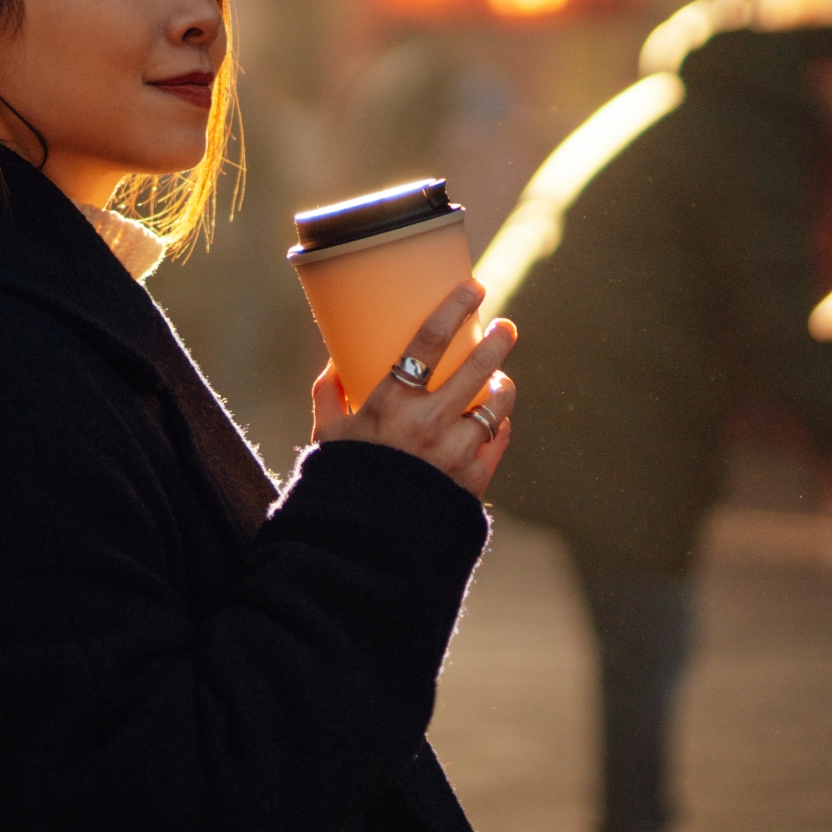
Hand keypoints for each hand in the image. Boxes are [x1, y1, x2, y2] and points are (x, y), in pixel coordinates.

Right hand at [311, 280, 517, 498]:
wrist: (364, 543)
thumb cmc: (342, 482)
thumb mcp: (327, 435)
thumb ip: (328, 394)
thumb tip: (333, 362)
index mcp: (390, 404)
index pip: (428, 342)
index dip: (453, 308)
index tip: (472, 287)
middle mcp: (428, 424)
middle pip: (476, 367)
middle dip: (497, 341)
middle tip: (504, 327)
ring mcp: (454, 453)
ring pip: (496, 405)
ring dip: (503, 385)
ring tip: (500, 377)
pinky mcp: (472, 480)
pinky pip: (498, 441)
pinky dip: (499, 426)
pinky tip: (496, 418)